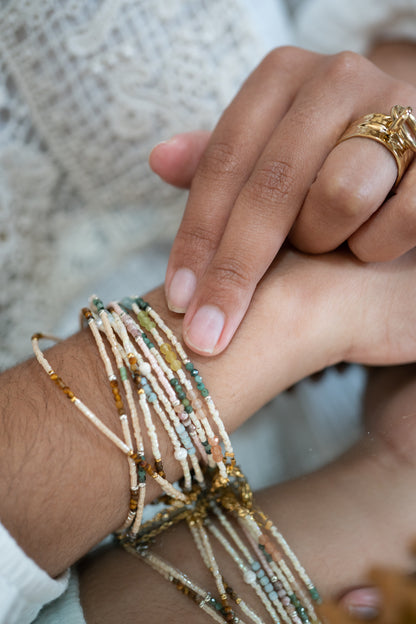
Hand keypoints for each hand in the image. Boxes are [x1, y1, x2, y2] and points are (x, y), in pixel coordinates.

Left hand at [150, 45, 415, 354]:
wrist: (406, 165)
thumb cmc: (323, 171)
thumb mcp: (267, 167)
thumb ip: (219, 165)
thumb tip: (159, 160)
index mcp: (282, 78)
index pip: (222, 162)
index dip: (196, 237)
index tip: (180, 300)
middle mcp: (337, 77)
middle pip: (270, 186)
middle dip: (236, 270)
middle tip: (210, 334)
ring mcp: (398, 103)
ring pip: (338, 194)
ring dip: (322, 239)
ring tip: (326, 245)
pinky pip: (402, 215)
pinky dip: (377, 244)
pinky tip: (369, 245)